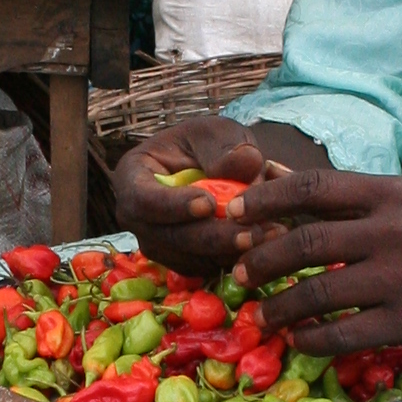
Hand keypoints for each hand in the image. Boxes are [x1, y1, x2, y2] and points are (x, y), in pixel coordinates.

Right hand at [112, 120, 271, 278]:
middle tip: (250, 232)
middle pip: (168, 237)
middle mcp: (137, 217)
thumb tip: (246, 163)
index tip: (208, 203)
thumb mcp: (217, 133)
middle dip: (211, 237)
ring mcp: (157, 242)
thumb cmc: (206, 145)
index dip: (173, 206)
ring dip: (228, 252)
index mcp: (133, 176)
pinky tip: (265, 245)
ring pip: (188, 258)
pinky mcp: (181, 260)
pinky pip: (203, 268)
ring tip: (269, 236)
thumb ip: (228, 147)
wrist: (214, 165)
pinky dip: (233, 259)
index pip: (143, 199)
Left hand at [232, 163, 401, 353]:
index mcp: (387, 194)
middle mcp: (392, 232)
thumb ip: (339, 194)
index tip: (233, 214)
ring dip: (280, 307)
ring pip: (320, 294)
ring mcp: (401, 278)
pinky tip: (298, 340)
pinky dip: (312, 339)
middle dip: (263, 260)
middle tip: (240, 272)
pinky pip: (345, 334)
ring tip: (260, 315)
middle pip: (308, 243)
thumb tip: (267, 173)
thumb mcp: (398, 199)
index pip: (313, 188)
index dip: (265, 199)